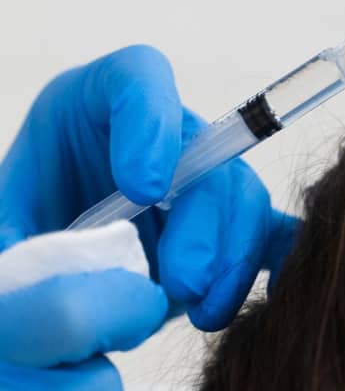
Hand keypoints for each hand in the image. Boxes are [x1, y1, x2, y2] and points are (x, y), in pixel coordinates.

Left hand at [0, 45, 299, 330]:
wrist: (39, 269)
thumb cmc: (15, 237)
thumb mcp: (1, 228)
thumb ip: (17, 246)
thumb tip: (64, 283)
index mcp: (91, 103)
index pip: (138, 77)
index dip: (150, 125)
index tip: (141, 190)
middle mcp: (156, 134)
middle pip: (205, 151)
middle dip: (202, 222)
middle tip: (182, 283)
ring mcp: (197, 181)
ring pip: (242, 197)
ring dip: (233, 259)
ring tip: (200, 313)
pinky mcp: (224, 230)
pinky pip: (270, 234)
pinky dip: (271, 266)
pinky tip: (259, 301)